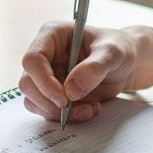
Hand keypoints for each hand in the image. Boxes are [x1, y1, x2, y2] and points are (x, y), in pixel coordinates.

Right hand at [19, 23, 152, 123]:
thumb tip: (71, 90)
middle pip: (27, 83)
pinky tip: (89, 110)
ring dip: (58, 113)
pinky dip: (66, 117)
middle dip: (49, 102)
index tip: (63, 99)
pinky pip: (48, 111)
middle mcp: (44, 56)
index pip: (32, 59)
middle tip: (73, 109)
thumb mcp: (112, 53)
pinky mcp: (52, 93)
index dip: (43, 81)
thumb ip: (94, 68)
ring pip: (34, 101)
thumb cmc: (118, 49)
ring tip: (89, 109)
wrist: (125, 64)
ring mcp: (46, 76)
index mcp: (52, 35)